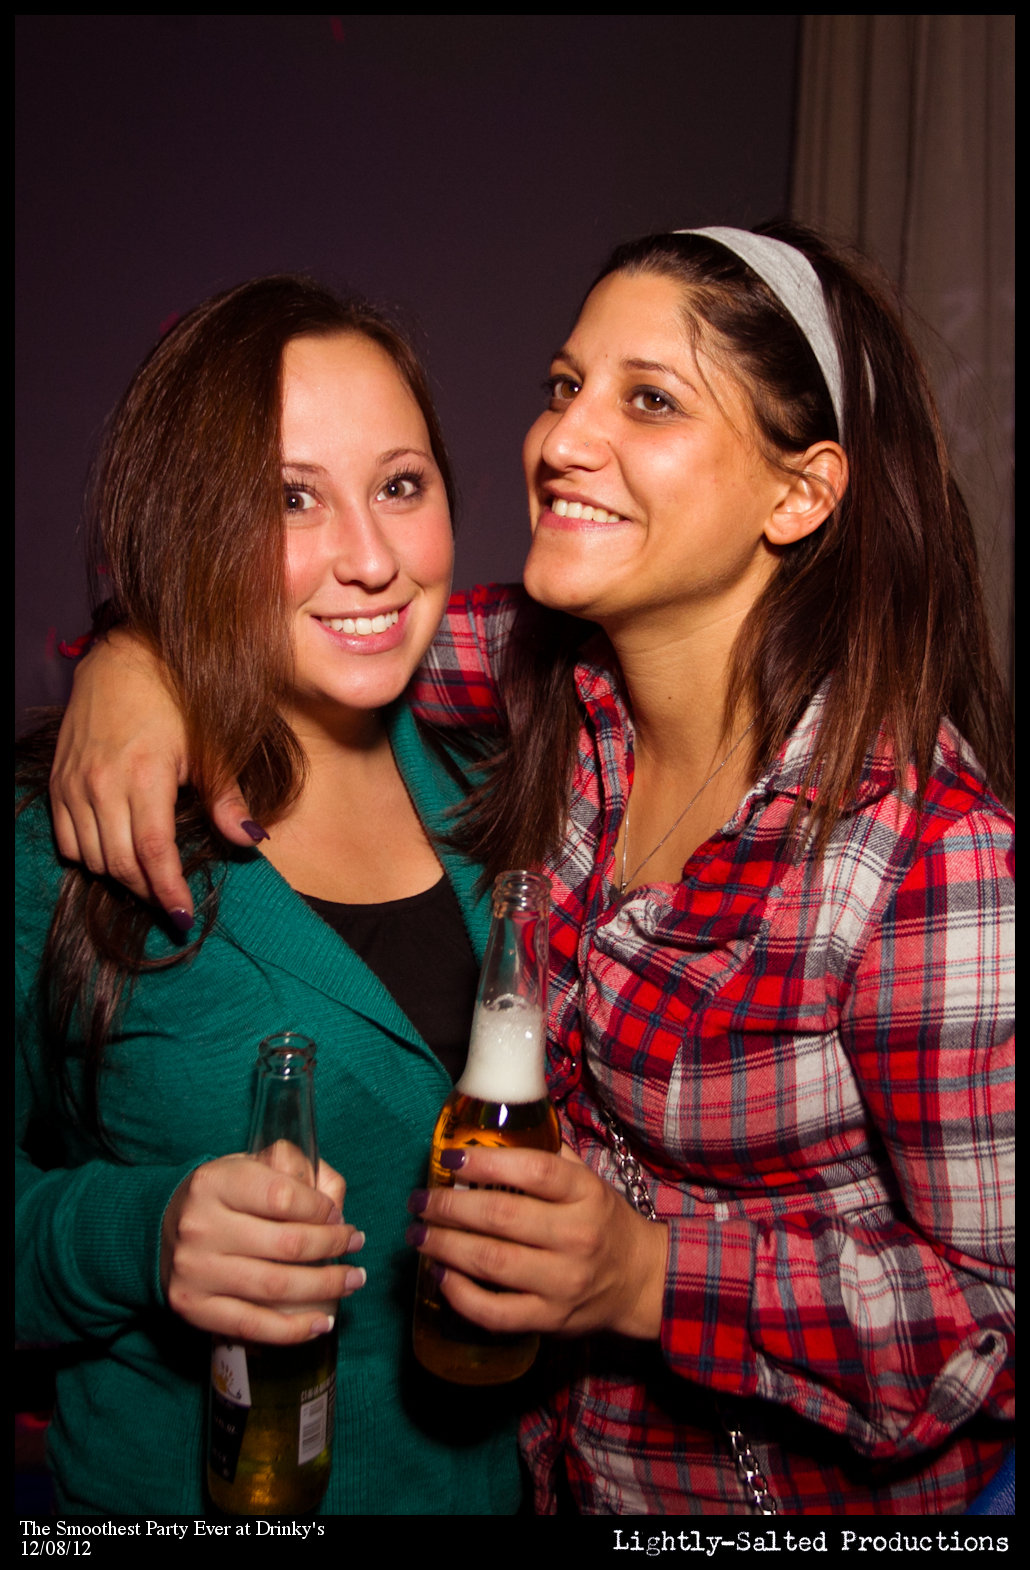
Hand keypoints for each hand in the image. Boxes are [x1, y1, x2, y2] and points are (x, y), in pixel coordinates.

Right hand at [49, 630, 257, 924]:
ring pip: (90, 856)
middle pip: (120, 863)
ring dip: (120, 876)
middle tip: (172, 905)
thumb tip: (251, 840)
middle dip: (148, 892)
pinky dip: (89, 855)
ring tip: (149, 881)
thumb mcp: (212, 745)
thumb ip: (227, 797)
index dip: (168, 891)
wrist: (126, 656)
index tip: (183, 917)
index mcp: (144, 775)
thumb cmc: (177, 698)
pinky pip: (66, 838)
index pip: (152, 853)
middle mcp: (101, 783)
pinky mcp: (59, 780)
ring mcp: (74, 782)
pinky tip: (115, 853)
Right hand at [161, 1155, 364, 1342]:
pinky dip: (293, 1330)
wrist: (157, 1230)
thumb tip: (335, 1198)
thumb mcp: (249, 1166)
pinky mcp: (193, 1308)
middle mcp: (201, 1226)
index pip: (282, 1196)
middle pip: (286, 1244)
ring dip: (326, 1286)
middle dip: (333, 1246)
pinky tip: (322, 1322)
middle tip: (357, 1244)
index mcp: (215, 1182)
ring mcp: (196, 1271)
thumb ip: (295, 1170)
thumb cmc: (221, 1196)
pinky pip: (252, 1326)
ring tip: (353, 1279)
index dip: (321, 1208)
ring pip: (275, 1287)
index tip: (338, 1215)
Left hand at [409, 1144, 668, 1340]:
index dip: (487, 1162)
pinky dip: (461, 1295)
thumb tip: (495, 1126)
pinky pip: (496, 1312)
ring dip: (445, 1246)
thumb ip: (548, 1155)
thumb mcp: (587, 1181)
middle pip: (502, 1216)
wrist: (639, 1280)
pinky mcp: (550, 1320)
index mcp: (586, 1194)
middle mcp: (576, 1236)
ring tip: (417, 1235)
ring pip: (492, 1262)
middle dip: (450, 1206)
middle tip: (419, 1200)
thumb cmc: (602, 1221)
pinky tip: (440, 1275)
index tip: (450, 1157)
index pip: (534, 1171)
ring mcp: (563, 1282)